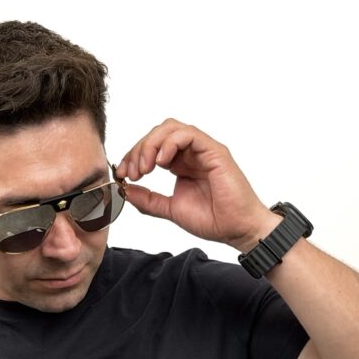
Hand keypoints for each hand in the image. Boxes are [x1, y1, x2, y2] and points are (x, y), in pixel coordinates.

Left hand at [115, 118, 275, 249]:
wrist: (237, 229)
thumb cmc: (213, 219)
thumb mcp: (170, 209)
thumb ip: (148, 199)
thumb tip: (124, 190)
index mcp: (180, 164)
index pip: (152, 147)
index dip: (133, 156)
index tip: (122, 174)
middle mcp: (191, 153)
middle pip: (158, 133)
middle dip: (138, 149)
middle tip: (131, 172)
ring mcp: (203, 150)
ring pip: (171, 128)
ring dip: (151, 144)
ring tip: (144, 168)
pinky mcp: (214, 151)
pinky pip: (189, 134)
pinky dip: (170, 143)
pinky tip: (160, 162)